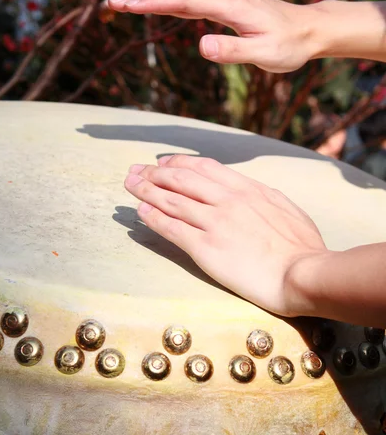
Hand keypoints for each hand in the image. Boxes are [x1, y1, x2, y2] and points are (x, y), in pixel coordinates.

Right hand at [107, 0, 317, 71]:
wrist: (308, 29)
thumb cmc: (288, 45)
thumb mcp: (265, 55)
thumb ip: (235, 51)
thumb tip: (202, 46)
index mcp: (229, 5)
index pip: (183, 1)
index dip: (153, 3)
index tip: (126, 5)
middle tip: (112, 2)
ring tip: (124, 2)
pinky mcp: (225, 2)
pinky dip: (168, 0)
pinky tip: (156, 4)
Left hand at [124, 155, 327, 317]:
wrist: (303, 272)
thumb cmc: (303, 247)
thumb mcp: (286, 209)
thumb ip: (264, 197)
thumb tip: (254, 193)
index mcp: (247, 188)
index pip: (204, 167)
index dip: (179, 163)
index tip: (163, 162)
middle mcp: (227, 199)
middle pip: (181, 179)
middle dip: (154, 172)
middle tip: (135, 170)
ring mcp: (215, 222)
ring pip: (172, 200)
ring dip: (146, 190)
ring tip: (129, 185)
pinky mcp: (206, 248)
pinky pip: (172, 228)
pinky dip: (153, 217)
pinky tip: (140, 212)